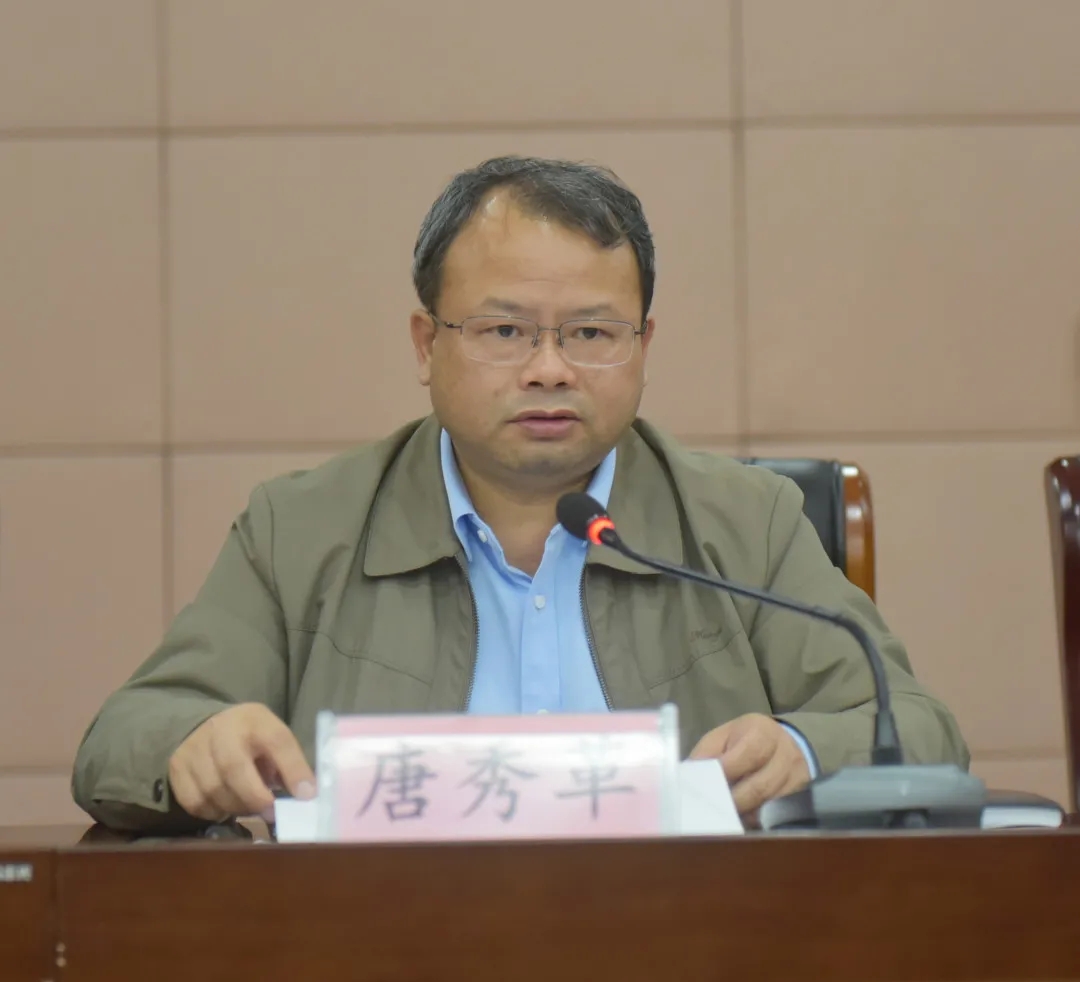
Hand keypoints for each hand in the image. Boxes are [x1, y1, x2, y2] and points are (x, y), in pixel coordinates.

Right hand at [167, 703, 314, 821]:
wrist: (206, 727)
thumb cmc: (250, 738)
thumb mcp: (274, 739)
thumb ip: (289, 766)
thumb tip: (307, 797)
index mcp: (256, 719)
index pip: (278, 741)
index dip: (294, 770)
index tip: (306, 796)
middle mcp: (222, 730)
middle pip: (233, 768)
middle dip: (255, 798)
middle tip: (270, 813)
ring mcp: (194, 749)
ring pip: (213, 791)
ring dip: (235, 807)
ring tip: (247, 805)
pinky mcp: (176, 768)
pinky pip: (195, 803)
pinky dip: (214, 812)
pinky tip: (224, 805)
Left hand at [689, 713, 810, 824]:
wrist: (783, 742)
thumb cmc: (745, 740)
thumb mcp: (723, 737)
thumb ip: (706, 753)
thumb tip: (690, 775)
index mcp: (762, 732)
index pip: (747, 755)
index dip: (726, 773)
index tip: (707, 786)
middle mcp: (786, 754)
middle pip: (759, 787)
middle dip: (732, 801)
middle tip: (713, 808)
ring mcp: (798, 778)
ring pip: (769, 807)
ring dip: (744, 814)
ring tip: (725, 813)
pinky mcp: (803, 797)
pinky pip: (779, 817)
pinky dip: (758, 820)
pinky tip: (744, 816)